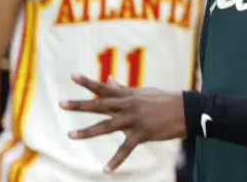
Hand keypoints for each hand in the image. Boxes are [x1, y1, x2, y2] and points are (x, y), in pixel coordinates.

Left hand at [59, 74, 185, 172]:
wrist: (186, 110)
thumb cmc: (163, 100)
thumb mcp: (142, 92)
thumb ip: (123, 89)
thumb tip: (109, 80)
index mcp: (127, 94)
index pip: (103, 87)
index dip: (87, 81)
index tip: (72, 75)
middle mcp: (127, 105)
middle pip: (99, 105)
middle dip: (79, 105)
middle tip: (61, 103)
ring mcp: (133, 119)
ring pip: (106, 126)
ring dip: (87, 132)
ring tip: (71, 135)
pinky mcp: (142, 133)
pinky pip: (126, 149)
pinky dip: (116, 161)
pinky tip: (106, 170)